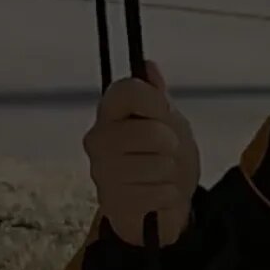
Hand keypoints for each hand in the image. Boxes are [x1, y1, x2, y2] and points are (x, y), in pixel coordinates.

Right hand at [83, 61, 200, 246]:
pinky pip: (161, 192)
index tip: (162, 114)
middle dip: (171, 145)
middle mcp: (98, 138)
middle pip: (154, 132)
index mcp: (110, 111)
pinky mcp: (113, 202)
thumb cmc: (163, 155)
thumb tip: (149, 66)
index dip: (156, 103)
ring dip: (171, 173)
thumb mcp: (169, 120)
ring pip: (160, 165)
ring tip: (159, 175)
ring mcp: (102, 171)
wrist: (161, 202)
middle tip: (164, 152)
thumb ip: (157, 96)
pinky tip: (157, 195)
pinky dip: (169, 195)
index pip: (130, 89)